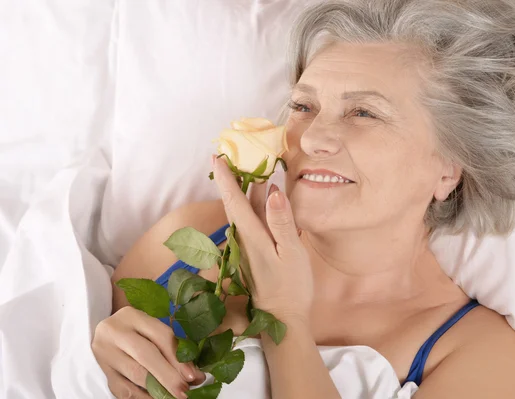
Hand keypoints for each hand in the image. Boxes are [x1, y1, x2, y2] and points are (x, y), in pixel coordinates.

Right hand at [92, 306, 204, 398]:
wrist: (103, 335)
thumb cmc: (136, 331)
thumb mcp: (151, 330)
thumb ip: (172, 347)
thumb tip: (195, 375)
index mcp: (132, 316)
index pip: (160, 335)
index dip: (178, 357)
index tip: (193, 376)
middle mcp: (115, 331)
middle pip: (146, 354)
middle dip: (168, 376)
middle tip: (184, 391)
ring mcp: (105, 352)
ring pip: (134, 373)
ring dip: (157, 389)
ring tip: (173, 396)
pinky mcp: (102, 371)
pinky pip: (123, 389)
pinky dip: (142, 397)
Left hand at [212, 156, 313, 325]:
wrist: (284, 318)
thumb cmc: (291, 287)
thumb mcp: (291, 253)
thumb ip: (281, 222)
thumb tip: (274, 192)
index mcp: (252, 236)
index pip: (234, 201)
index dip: (226, 178)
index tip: (217, 156)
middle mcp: (245, 239)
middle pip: (236, 203)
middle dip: (233, 178)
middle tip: (233, 154)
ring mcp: (250, 246)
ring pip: (246, 211)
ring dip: (247, 190)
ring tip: (253, 168)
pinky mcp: (256, 252)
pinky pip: (254, 221)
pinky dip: (258, 204)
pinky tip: (268, 196)